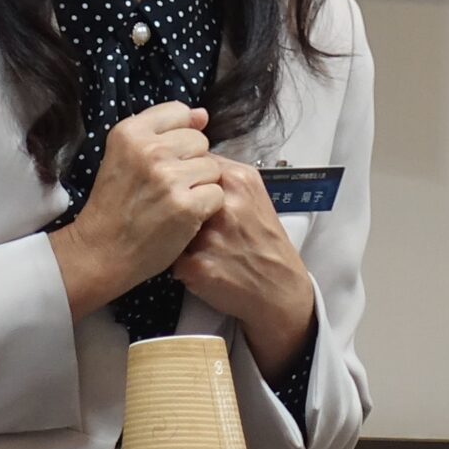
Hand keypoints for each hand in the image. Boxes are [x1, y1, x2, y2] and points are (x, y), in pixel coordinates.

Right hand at [48, 102, 224, 319]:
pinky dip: (207, 208)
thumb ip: (163, 131)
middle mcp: (149, 150)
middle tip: (167, 186)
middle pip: (199, 140)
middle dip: (191, 162)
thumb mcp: (126, 156)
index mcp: (130, 132)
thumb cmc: (115, 203)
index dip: (178, 136)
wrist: (102, 251)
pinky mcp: (186, 206)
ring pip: (212, 167)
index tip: (164, 159)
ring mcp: (168, 178)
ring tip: (175, 201)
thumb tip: (203, 114)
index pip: (178, 112)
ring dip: (201, 185)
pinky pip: (217, 194)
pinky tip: (185, 216)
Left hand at [172, 158, 315, 379]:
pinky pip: (170, 255)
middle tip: (195, 222)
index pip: (192, 162)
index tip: (188, 190)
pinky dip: (179, 261)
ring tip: (200, 245)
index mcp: (239, 180)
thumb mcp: (254, 195)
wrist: (279, 288)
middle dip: (179, 205)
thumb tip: (186, 159)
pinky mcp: (198, 266)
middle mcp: (225, 204)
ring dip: (175, 233)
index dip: (185, 178)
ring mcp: (210, 236)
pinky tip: (199, 264)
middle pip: (177, 190)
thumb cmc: (263, 242)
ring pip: (169, 223)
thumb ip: (223, 176)